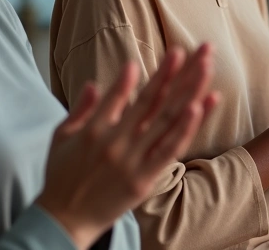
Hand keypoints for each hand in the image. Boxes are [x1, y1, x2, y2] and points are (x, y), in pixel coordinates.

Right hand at [38, 45, 218, 248]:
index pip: (124, 94)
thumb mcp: (61, 137)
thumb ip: (80, 109)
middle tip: (200, 49)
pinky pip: (169, 150)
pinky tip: (201, 107)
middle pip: (154, 101)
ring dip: (190, 91)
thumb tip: (95, 83)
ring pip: (166, 120)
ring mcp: (131, 161)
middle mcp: (115, 142)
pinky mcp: (144, 180)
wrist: (63, 220)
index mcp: (95, 129)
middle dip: (178, 72)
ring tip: (208, 68)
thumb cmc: (61, 176)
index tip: (172, 53)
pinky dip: (185, 128)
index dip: (150, 74)